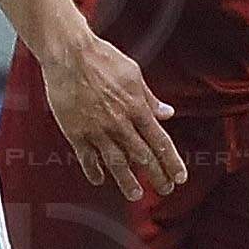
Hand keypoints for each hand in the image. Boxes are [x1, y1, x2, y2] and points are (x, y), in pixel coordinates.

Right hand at [39, 33, 186, 202]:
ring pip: (117, 163)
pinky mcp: (76, 132)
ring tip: (136, 195)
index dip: (172, 162)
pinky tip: (99, 179)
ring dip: (128, 182)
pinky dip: (94, 171)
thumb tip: (167, 112)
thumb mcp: (133, 74)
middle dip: (157, 176)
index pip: (160, 142)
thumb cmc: (102, 58)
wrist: (69, 53)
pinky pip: (87, 158)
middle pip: (143, 157)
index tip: (179, 177)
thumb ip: (150, 98)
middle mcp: (120, 123)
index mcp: (136, 108)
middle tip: (165, 189)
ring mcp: (97, 130)